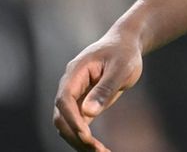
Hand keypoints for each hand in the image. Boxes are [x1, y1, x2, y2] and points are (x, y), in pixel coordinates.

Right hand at [53, 30, 144, 151]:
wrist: (125, 44)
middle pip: (61, 116)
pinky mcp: (82, 104)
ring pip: (67, 124)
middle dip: (75, 135)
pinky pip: (78, 125)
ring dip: (79, 141)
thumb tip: (88, 113)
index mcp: (75, 72)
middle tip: (97, 150)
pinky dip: (85, 138)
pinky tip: (99, 149)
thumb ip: (105, 88)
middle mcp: (70, 85)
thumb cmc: (124, 53)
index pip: (64, 99)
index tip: (85, 135)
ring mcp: (75, 96)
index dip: (72, 119)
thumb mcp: (121, 67)